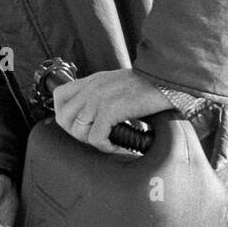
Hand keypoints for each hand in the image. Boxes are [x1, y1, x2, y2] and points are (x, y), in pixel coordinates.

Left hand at [52, 68, 170, 153]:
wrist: (168, 80)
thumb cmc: (148, 86)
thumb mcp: (116, 84)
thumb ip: (101, 94)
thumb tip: (93, 117)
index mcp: (91, 81)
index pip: (59, 96)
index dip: (64, 114)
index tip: (80, 124)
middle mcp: (91, 89)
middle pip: (64, 117)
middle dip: (77, 132)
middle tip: (96, 136)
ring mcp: (99, 99)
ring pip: (78, 130)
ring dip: (92, 140)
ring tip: (108, 139)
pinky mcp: (111, 110)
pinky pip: (96, 137)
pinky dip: (105, 146)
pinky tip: (116, 143)